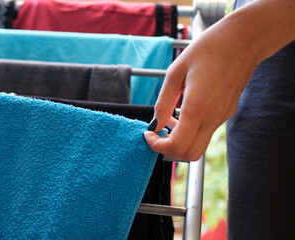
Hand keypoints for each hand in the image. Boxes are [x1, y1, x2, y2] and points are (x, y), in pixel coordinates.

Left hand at [142, 0, 294, 160]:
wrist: (243, 40)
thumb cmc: (208, 49)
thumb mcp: (175, 72)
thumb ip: (164, 101)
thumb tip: (156, 123)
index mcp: (197, 107)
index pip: (177, 145)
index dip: (158, 146)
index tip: (148, 134)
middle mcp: (212, 117)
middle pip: (190, 155)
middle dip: (169, 151)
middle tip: (157, 135)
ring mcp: (222, 116)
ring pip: (199, 145)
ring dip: (180, 140)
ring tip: (169, 119)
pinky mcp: (227, 112)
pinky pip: (206, 132)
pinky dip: (191, 131)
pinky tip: (183, 113)